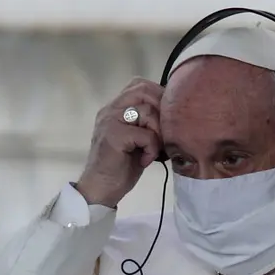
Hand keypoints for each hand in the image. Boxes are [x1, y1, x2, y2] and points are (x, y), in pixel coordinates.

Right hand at [76, 78, 163, 207]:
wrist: (101, 189)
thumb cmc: (121, 167)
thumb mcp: (137, 139)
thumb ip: (147, 122)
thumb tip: (174, 114)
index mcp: (115, 108)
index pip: (140, 85)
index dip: (159, 97)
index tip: (167, 119)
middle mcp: (110, 109)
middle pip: (144, 91)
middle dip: (162, 111)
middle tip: (164, 134)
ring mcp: (110, 121)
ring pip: (147, 111)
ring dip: (158, 133)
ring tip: (154, 150)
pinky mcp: (114, 136)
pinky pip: (146, 134)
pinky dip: (152, 149)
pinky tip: (145, 161)